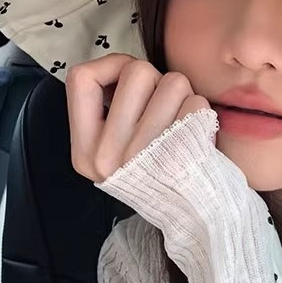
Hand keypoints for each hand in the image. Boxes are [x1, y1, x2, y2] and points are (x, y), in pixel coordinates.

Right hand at [66, 53, 211, 182]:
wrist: (189, 215)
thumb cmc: (155, 171)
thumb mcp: (112, 151)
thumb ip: (109, 110)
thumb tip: (125, 67)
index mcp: (85, 152)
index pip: (82, 79)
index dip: (110, 67)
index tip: (127, 84)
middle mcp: (106, 158)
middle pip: (138, 72)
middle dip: (157, 81)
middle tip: (162, 108)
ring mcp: (141, 159)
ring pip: (172, 81)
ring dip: (182, 94)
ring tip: (179, 119)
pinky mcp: (177, 158)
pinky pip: (196, 104)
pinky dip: (200, 110)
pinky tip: (194, 131)